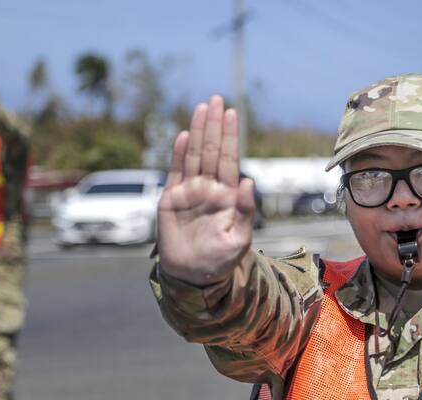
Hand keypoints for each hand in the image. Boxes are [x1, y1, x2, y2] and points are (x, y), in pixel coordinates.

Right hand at [156, 95, 255, 285]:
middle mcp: (209, 189)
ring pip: (194, 156)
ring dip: (199, 132)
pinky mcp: (171, 200)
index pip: (229, 160)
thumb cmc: (220, 260)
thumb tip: (249, 181)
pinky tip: (184, 135)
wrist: (193, 277)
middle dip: (215, 125)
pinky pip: (175, 173)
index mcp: (227, 196)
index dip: (230, 136)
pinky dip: (179, 154)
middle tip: (217, 99)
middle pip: (212, 150)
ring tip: (202, 108)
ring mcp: (190, 192)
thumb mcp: (239, 238)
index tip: (233, 113)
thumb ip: (245, 210)